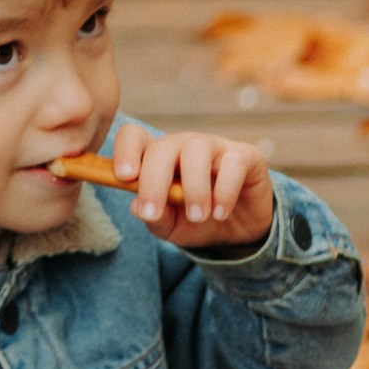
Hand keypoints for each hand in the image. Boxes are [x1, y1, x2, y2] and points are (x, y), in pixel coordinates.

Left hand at [86, 125, 273, 248]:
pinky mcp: (244, 156)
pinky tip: (220, 213)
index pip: (134, 136)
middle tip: (153, 213)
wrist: (239, 232)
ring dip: (193, 187)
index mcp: (158, 158)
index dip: (125, 151)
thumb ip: (154, 217)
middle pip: (162, 146)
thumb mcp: (171, 226)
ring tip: (197, 217)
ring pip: (196, 150)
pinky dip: (224, 190)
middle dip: (154, 180)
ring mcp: (214, 147)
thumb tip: (137, 206)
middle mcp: (183, 146)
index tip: (124, 178)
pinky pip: (232, 162)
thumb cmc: (196, 222)